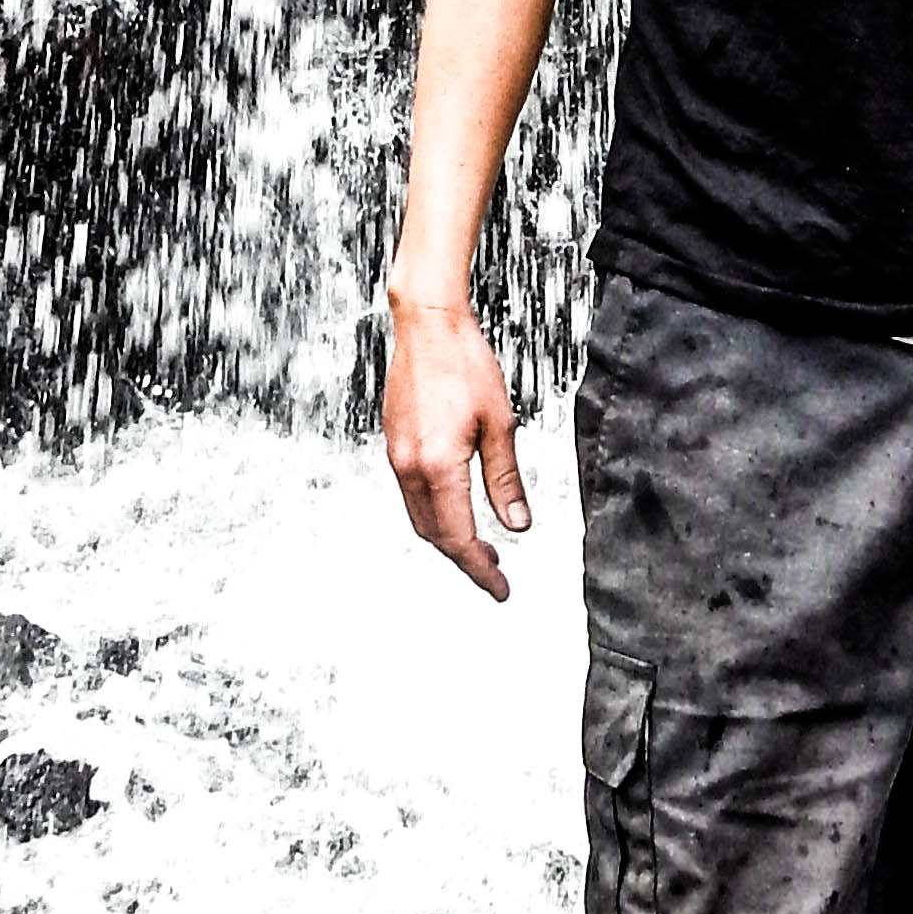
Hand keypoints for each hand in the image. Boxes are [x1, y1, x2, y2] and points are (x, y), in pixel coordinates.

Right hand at [380, 289, 531, 598]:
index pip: (458, 538)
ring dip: (448, 536)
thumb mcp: (499, 424)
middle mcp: (410, 467)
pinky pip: (411, 493)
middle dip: (464, 558)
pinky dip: (434, 512)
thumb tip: (517, 524)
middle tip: (495, 570)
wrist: (427, 323)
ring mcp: (397, 455)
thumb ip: (505, 479)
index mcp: (438, 466)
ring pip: (420, 516)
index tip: (500, 589)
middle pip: (434, 534)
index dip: (480, 570)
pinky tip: (456, 506)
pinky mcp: (394, 442)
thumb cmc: (465, 363)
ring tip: (481, 543)